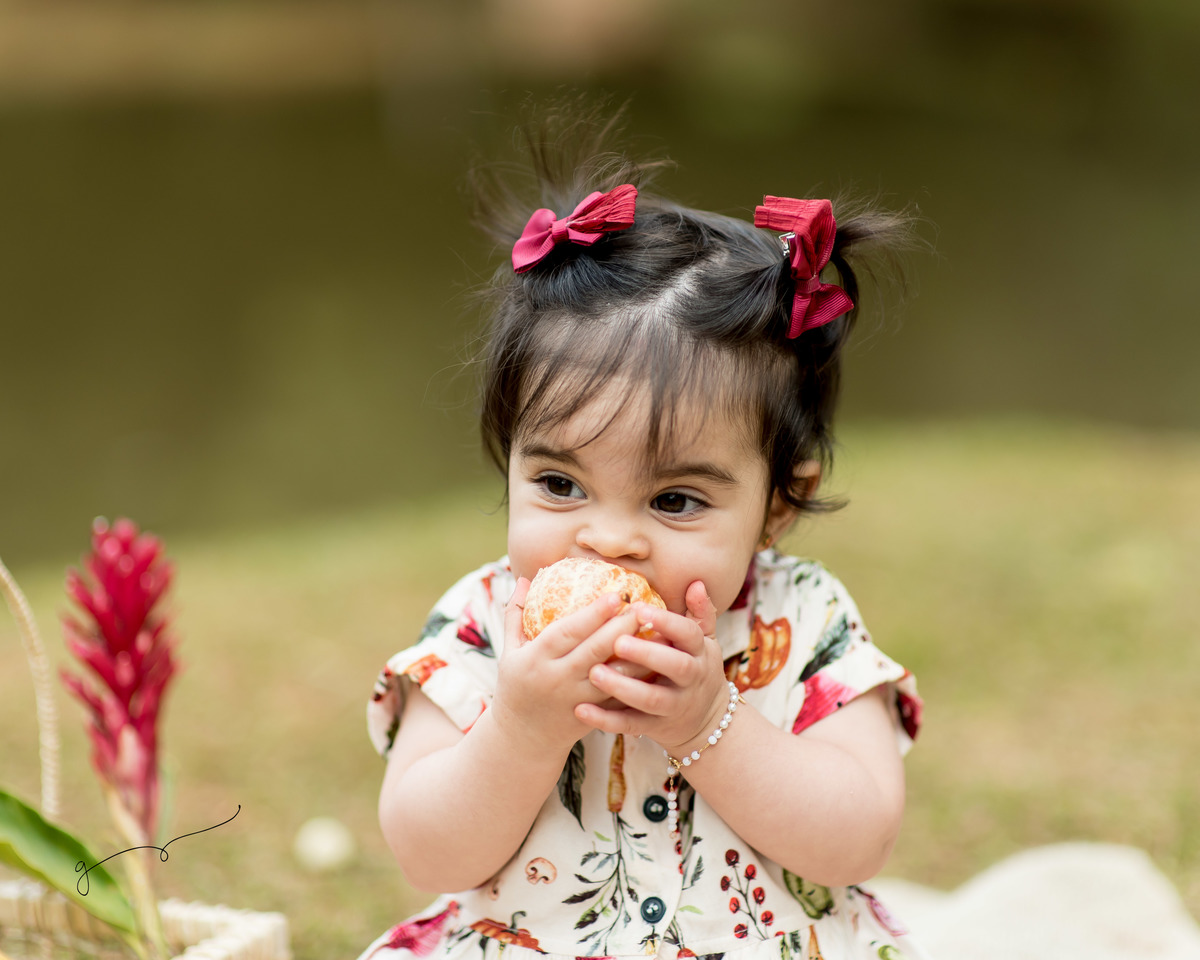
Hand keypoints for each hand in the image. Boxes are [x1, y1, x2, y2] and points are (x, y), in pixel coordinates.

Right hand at [492, 578, 639, 753]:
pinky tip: (656, 664)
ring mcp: (576, 700)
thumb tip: (523, 578)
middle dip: (620, 629)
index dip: (592, 615)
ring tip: (659, 634)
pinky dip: (637, 681)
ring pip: (613, 677)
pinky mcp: (592, 717)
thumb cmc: (516, 685)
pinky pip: (618, 697)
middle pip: (594, 652)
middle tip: (644, 607)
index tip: (615, 596)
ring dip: (637, 656)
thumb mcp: (509, 652)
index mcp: (536, 660)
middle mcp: (557, 680)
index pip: (566, 633)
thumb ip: (515, 614)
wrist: (522, 738)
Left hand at [574, 580, 730, 754]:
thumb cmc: (695, 667)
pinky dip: (606, 720)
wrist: (706, 722)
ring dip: (622, 687)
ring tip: (593, 673)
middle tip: (617, 642)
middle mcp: (691, 679)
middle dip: (647, 654)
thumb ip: (699, 614)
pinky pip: (630, 725)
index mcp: (700, 652)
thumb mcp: (705, 642)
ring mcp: (674, 706)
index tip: (639, 608)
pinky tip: (581, 709)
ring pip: (650, 699)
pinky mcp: (655, 727)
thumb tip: (697, 583)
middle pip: (675, 667)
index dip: (667, 622)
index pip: (688, 634)